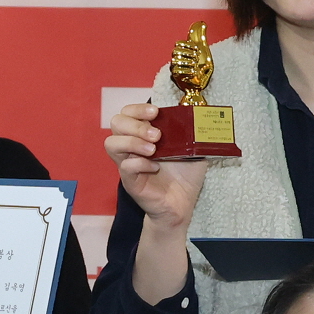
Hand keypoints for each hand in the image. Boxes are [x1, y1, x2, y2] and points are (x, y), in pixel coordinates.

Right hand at [105, 102, 210, 238]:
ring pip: (112, 143)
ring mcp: (128, 164)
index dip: (138, 108)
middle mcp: (131, 147)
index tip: (156, 113)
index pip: (127, 112)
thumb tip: (202, 112)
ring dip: (132, 142)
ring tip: (153, 149)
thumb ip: (194, 131)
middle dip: (135, 124)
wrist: (183, 204)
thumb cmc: (185, 176)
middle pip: (116, 122)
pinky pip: (125, 167)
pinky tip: (155, 167)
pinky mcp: (130, 181)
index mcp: (143, 134)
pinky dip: (140, 163)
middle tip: (157, 135)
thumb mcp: (193, 149)